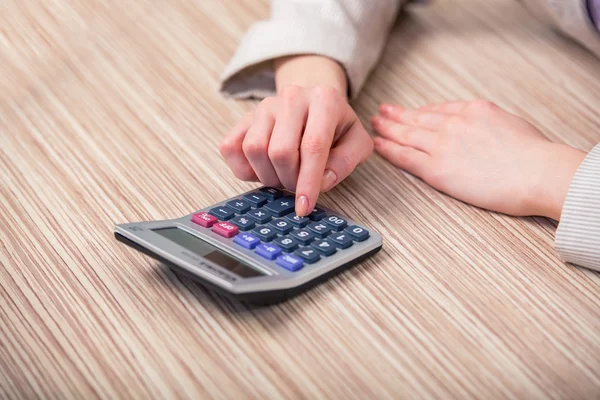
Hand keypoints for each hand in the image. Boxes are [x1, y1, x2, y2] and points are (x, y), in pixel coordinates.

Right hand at [219, 85, 372, 215]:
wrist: (314, 104)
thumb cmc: (336, 128)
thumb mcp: (356, 143)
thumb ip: (345, 163)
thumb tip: (321, 182)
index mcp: (325, 100)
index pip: (313, 146)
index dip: (308, 182)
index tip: (303, 207)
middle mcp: (292, 97)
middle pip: (280, 151)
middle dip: (288, 180)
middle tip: (297, 186)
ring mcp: (264, 106)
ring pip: (254, 150)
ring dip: (267, 176)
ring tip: (283, 176)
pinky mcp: (244, 117)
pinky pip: (231, 148)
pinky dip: (244, 169)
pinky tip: (263, 170)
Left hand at [372, 100, 586, 219]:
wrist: (537, 172)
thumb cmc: (533, 155)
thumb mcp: (510, 123)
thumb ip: (488, 122)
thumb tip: (480, 127)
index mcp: (474, 110)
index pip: (438, 110)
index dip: (420, 112)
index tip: (410, 113)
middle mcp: (454, 124)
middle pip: (417, 119)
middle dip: (397, 115)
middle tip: (382, 112)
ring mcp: (443, 145)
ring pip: (407, 135)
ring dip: (387, 129)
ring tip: (375, 125)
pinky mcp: (437, 168)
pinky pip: (406, 157)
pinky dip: (389, 150)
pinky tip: (378, 146)